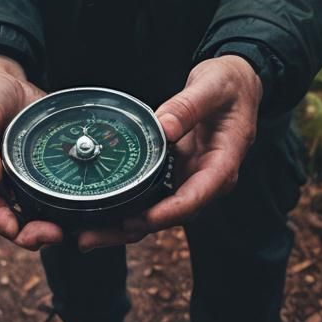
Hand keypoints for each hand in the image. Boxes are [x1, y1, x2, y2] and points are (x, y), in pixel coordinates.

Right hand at [0, 55, 63, 249]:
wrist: (5, 78)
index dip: (1, 224)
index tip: (18, 231)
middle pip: (10, 219)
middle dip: (29, 234)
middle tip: (55, 235)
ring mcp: (17, 179)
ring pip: (30, 214)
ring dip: (45, 226)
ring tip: (66, 231)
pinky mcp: (36, 171)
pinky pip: (46, 196)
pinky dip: (58, 208)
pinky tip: (76, 212)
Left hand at [77, 55, 261, 251]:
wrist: (235, 83)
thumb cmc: (229, 85)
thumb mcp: (212, 87)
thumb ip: (188, 106)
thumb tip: (163, 127)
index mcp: (222, 165)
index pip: (195, 197)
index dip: (166, 213)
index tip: (139, 220)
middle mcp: (205, 180)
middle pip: (170, 215)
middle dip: (132, 229)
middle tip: (91, 238)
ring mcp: (188, 179)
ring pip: (156, 212)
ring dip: (122, 227)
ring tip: (86, 236)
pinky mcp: (174, 173)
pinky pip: (150, 196)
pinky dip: (126, 205)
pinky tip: (98, 213)